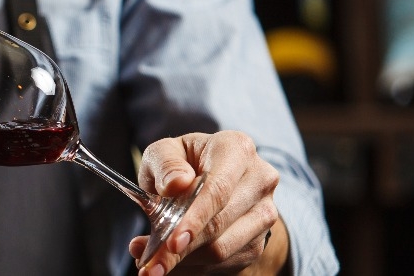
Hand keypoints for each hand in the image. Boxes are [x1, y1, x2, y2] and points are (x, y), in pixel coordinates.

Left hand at [129, 131, 285, 275]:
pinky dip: (194, 268)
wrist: (210, 178)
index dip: (194, 218)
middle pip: (218, 224)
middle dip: (180, 249)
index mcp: (236, 149)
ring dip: (184, 262)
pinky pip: (225, 264)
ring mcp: (264, 213)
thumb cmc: (182, 163)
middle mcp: (259, 180)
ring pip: (223, 250)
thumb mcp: (164, 152)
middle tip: (149, 265)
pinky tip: (173, 264)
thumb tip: (175, 184)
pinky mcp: (260, 240)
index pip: (217, 190)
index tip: (172, 242)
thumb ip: (165, 163)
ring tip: (153, 265)